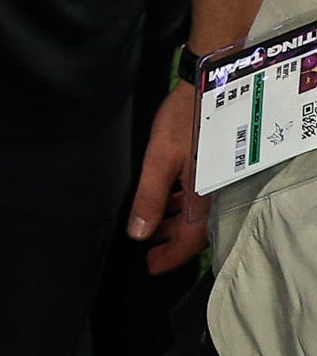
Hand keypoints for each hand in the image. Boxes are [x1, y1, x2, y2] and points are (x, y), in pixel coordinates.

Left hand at [127, 79, 210, 273]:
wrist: (212, 88)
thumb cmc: (184, 122)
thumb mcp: (160, 160)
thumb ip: (150, 197)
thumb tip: (138, 233)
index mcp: (204, 199)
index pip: (189, 242)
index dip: (170, 257)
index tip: (151, 267)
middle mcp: (215, 196)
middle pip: (194, 231)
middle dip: (171, 242)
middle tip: (149, 251)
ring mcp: (216, 181)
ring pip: (196, 213)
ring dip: (174, 222)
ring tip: (153, 227)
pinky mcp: (213, 168)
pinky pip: (198, 197)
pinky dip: (181, 204)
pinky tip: (167, 198)